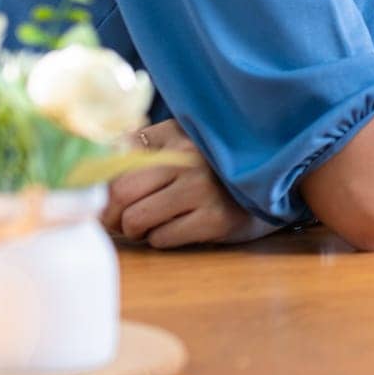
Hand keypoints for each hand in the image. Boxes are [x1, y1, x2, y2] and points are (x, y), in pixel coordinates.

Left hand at [100, 119, 278, 247]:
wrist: (275, 185)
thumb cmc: (216, 167)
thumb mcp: (183, 143)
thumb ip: (142, 144)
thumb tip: (97, 155)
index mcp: (178, 135)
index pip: (117, 159)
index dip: (102, 185)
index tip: (104, 197)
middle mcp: (190, 159)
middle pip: (121, 193)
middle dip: (111, 214)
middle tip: (118, 221)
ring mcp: (203, 190)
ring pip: (136, 219)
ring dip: (136, 229)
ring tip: (150, 224)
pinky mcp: (216, 220)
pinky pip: (162, 238)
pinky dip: (160, 239)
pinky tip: (178, 229)